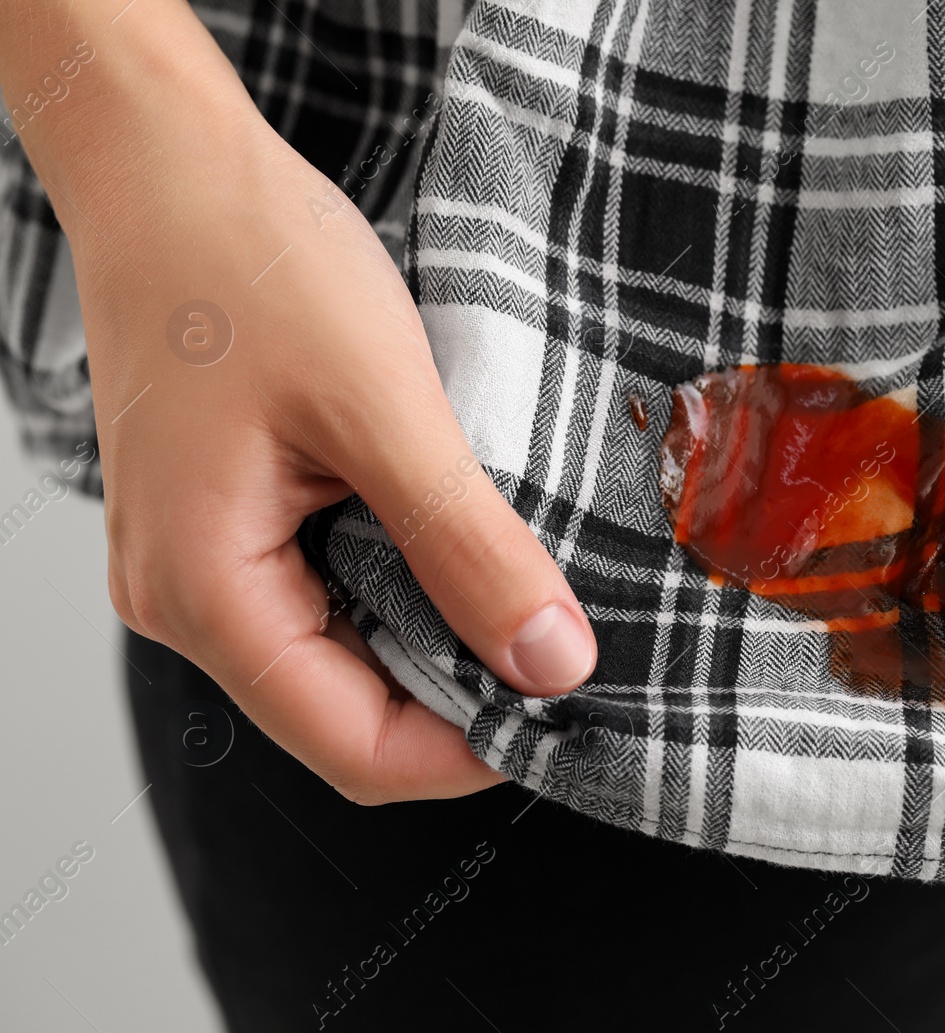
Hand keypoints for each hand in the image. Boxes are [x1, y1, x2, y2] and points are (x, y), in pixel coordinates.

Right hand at [8, 0, 595, 802]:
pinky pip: (332, 595)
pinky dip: (410, 586)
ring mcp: (206, 562)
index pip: (355, 748)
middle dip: (465, 699)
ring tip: (527, 592)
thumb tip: (552, 663)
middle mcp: (188, 599)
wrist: (170, 164)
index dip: (473, 753)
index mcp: (204, 592)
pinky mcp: (233, 522)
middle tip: (568, 647)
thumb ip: (469, 549)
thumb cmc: (250, 262)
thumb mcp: (384, 410)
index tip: (571, 709)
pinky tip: (465, 545)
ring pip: (347, 658)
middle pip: (350, 716)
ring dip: (442, 640)